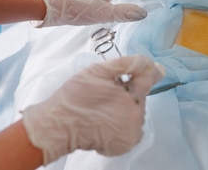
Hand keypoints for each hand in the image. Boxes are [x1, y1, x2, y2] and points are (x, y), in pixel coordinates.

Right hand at [22, 54, 164, 162]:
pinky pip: (131, 128)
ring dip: (125, 109)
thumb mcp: (98, 71)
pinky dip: (122, 124)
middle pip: (140, 97)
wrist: (58, 125)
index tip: (143, 70)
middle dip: (128, 93)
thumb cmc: (74, 97)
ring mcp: (131, 134)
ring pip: (135, 113)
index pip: (149, 80)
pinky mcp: (125, 145)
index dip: (143, 73)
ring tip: (104, 108)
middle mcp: (135, 118)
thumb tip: (148, 62)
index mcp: (131, 98)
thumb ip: (127, 64)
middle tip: (108, 93)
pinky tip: (106, 121)